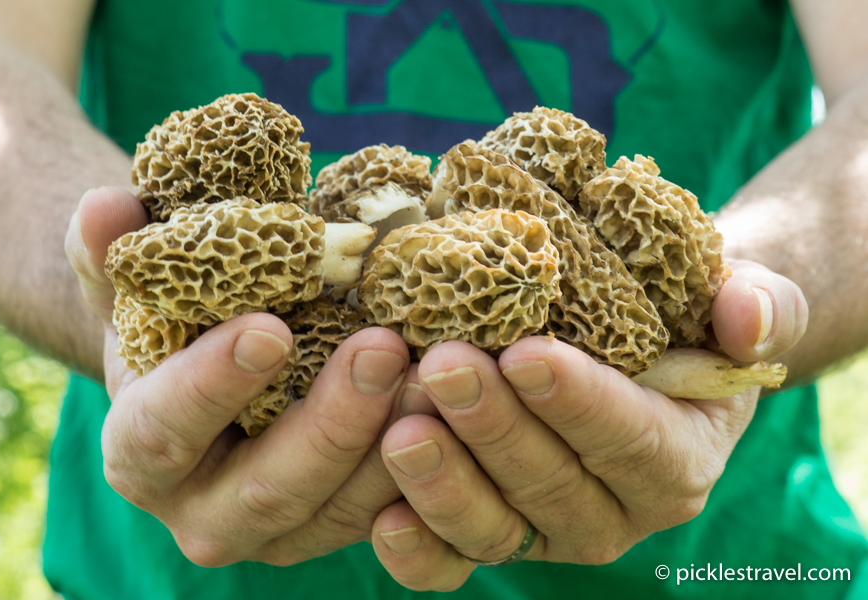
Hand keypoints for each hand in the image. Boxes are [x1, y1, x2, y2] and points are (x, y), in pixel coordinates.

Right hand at [64, 187, 408, 565]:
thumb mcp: (137, 287)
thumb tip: (104, 204)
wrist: (222, 373)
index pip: (164, 432)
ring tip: (441, 373)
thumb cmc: (178, 324)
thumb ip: (111, 252)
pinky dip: (431, 466)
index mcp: (143, 453)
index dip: (211, 387)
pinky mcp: (342, 525)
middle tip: (381, 347)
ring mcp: (283, 531)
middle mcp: (207, 512)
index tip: (268, 329)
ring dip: (396, 447)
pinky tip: (466, 407)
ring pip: (342, 509)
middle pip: (270, 487)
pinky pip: (391, 514)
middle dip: (330, 422)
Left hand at [370, 260, 807, 590]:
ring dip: (447, 484)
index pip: (631, 437)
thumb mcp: (734, 299)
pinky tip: (384, 519)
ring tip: (402, 430)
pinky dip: (420, 549)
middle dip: (496, 429)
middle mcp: (616, 510)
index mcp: (677, 457)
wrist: (635, 346)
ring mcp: (548, 530)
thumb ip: (759, 305)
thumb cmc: (680, 317)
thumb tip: (748, 319)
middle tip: (444, 368)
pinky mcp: (496, 532)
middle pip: (552, 483)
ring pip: (499, 527)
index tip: (526, 354)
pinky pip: (457, 559)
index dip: (580, 401)